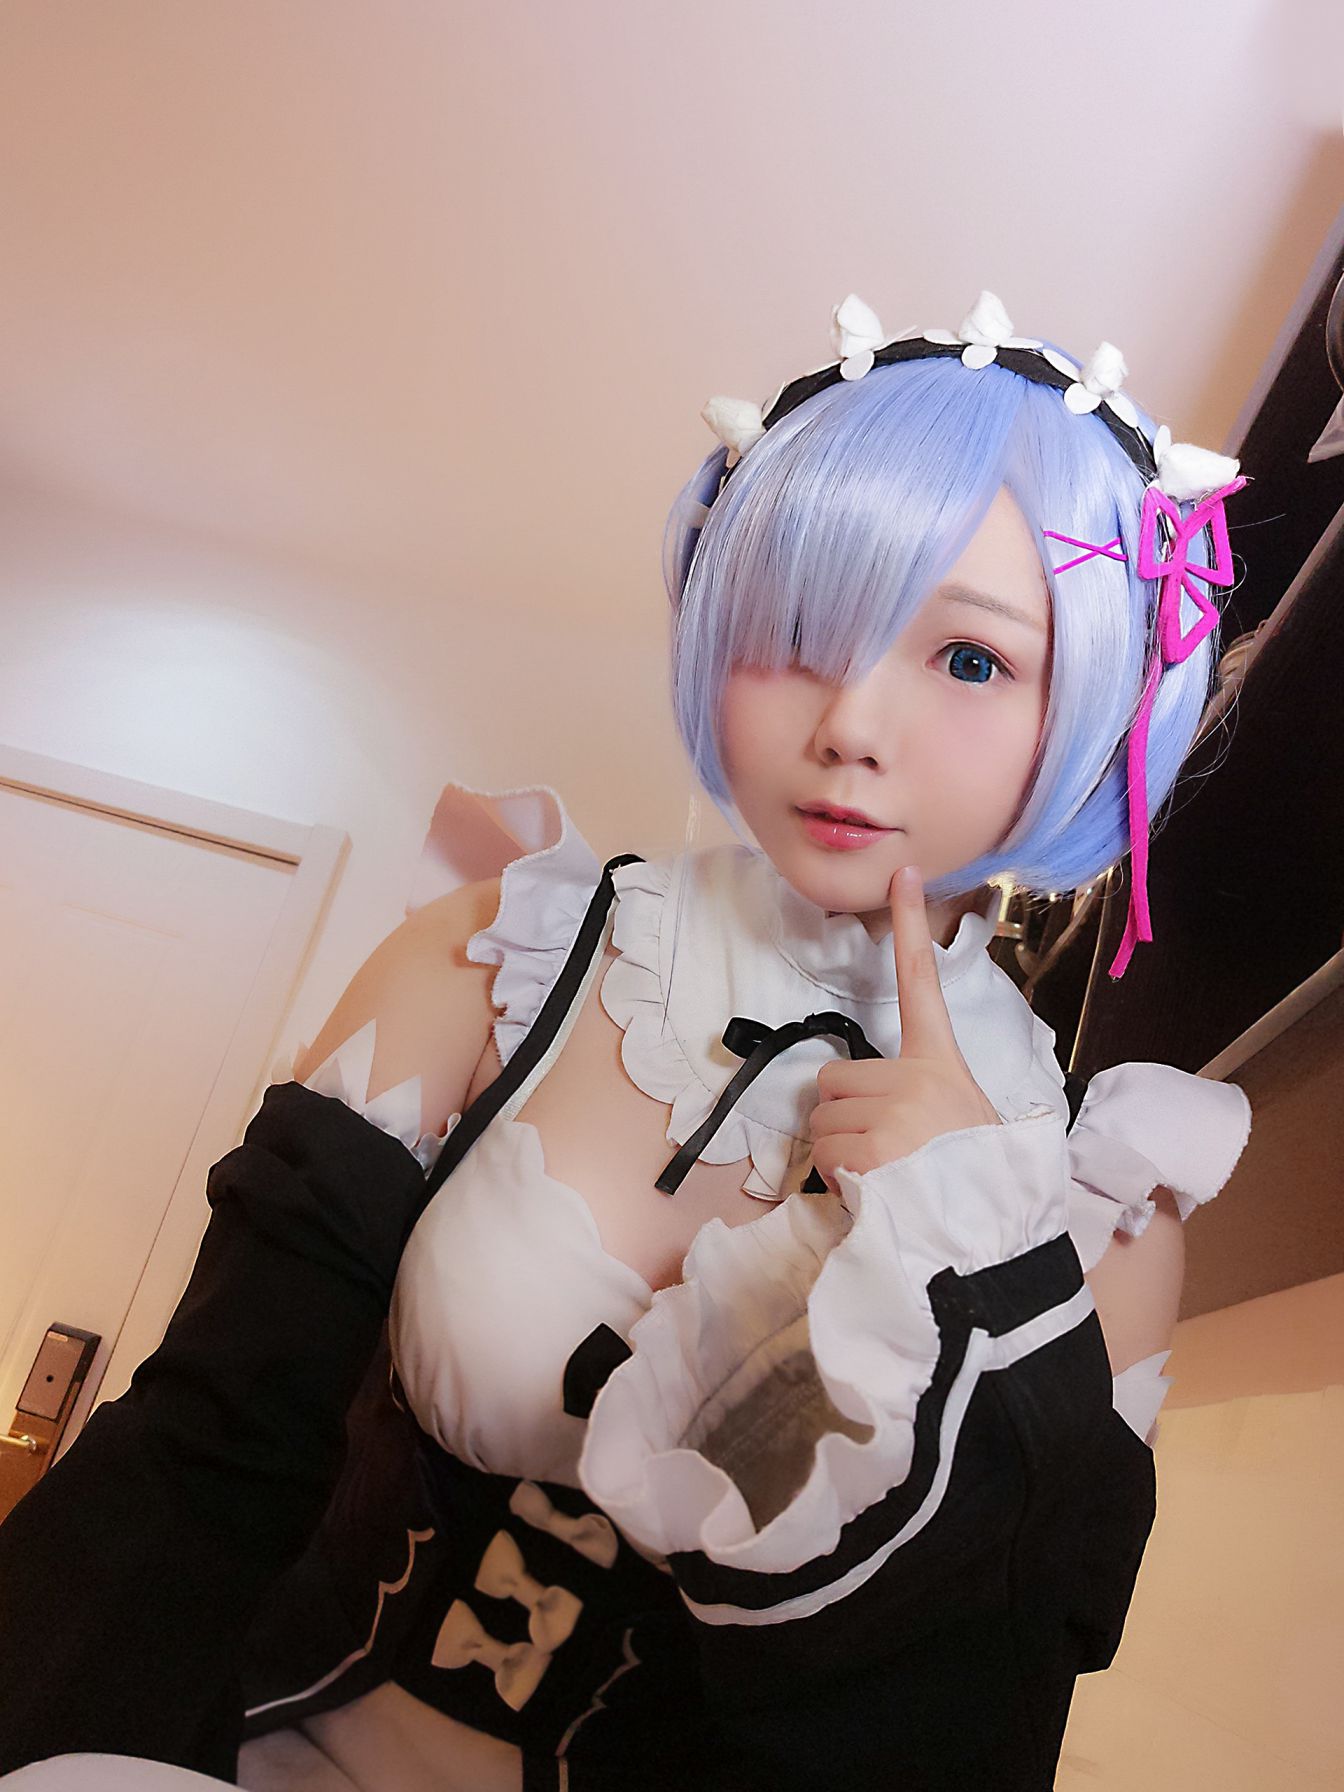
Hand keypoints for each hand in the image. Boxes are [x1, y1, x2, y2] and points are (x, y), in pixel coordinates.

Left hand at [808, 866, 1000, 1191]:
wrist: (990, 1239)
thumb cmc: (977, 1182)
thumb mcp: (963, 1120)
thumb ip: (917, 1096)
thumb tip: (868, 1104)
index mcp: (941, 1063)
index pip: (921, 982)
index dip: (909, 925)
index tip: (902, 874)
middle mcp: (915, 1077)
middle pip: (832, 1079)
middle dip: (842, 1116)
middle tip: (880, 1149)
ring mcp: (893, 1113)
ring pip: (821, 1120)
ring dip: (838, 1152)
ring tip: (884, 1175)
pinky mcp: (871, 1149)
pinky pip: (822, 1155)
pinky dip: (837, 1179)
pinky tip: (876, 1193)